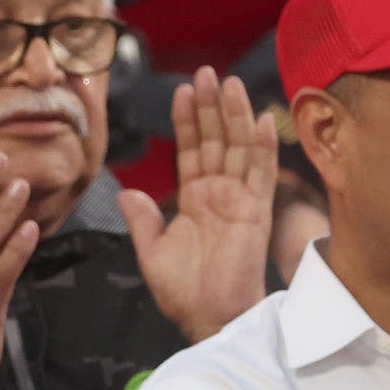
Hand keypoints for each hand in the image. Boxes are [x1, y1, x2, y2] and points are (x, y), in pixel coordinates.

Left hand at [119, 66, 274, 342]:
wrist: (208, 318)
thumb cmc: (183, 291)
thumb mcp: (152, 251)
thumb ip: (142, 220)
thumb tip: (127, 192)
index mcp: (194, 199)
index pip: (190, 150)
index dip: (187, 120)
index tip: (183, 90)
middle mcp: (219, 193)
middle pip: (215, 140)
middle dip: (211, 107)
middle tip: (207, 71)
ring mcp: (240, 201)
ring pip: (238, 148)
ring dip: (235, 116)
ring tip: (229, 83)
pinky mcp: (256, 213)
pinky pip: (261, 174)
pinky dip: (263, 147)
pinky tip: (262, 119)